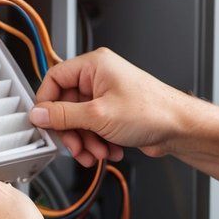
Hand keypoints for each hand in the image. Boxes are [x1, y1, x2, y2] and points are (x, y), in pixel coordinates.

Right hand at [30, 48, 192, 166]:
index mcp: (94, 65)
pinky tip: (110, 150)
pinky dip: (97, 142)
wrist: (180, 129)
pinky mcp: (114, 112)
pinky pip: (93, 128)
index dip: (46, 102)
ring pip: (79, 120)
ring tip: (98, 152)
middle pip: (66, 105)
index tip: (44, 122)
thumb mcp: (98, 115)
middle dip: (72, 131)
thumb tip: (39, 114)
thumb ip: (64, 116)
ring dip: (86, 141)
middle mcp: (99, 77)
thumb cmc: (152, 111)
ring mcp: (107, 96)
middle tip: (76, 146)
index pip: (55, 78)